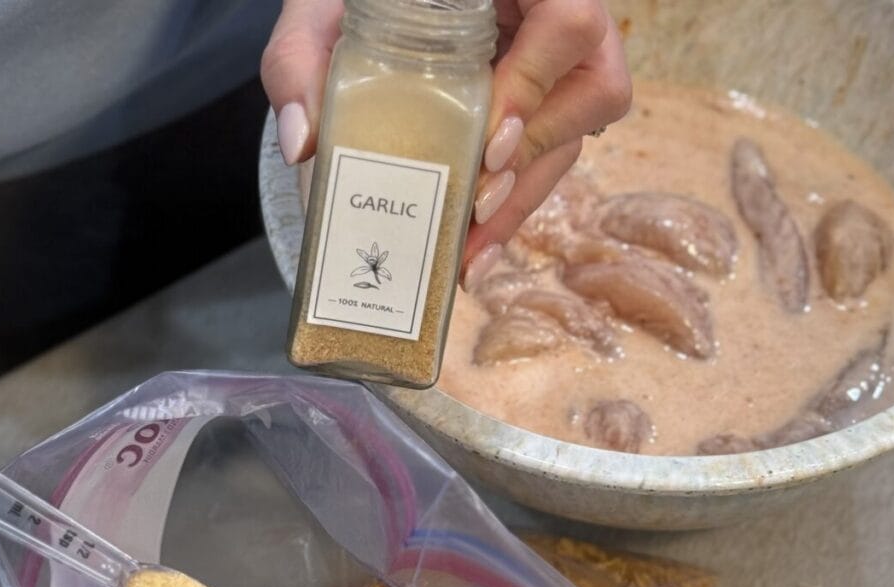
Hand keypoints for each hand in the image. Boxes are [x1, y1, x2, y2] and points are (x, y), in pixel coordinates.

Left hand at [260, 0, 630, 287]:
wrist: (365, 15)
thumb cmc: (353, 1)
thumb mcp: (320, 12)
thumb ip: (300, 59)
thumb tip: (304, 144)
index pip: (569, 22)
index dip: (538, 85)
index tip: (489, 142)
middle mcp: (553, 23)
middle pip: (593, 93)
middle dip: (533, 164)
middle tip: (476, 210)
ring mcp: (554, 71)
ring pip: (572, 139)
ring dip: (521, 203)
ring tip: (470, 255)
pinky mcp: (538, 115)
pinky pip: (544, 164)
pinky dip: (509, 212)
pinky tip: (474, 253)